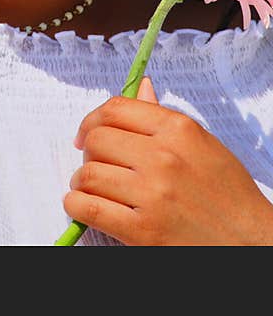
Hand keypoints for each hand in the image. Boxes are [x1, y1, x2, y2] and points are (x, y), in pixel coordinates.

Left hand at [63, 77, 272, 244]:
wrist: (251, 242)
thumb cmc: (227, 193)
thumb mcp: (203, 145)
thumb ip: (163, 118)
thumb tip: (141, 86)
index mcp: (178, 130)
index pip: (114, 109)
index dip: (91, 120)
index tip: (87, 134)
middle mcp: (163, 158)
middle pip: (97, 140)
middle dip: (89, 153)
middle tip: (97, 165)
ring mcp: (152, 195)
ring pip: (88, 174)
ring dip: (81, 182)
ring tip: (92, 189)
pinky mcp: (143, 231)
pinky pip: (87, 208)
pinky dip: (76, 206)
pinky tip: (84, 206)